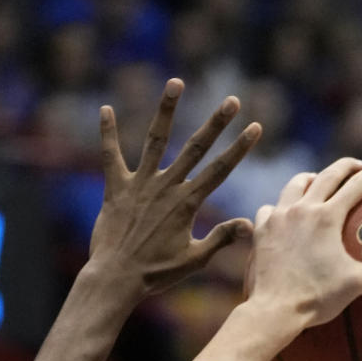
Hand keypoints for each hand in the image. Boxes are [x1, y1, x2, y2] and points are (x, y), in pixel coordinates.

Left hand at [88, 79, 260, 299]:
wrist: (117, 278)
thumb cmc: (156, 274)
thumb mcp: (194, 259)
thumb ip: (221, 238)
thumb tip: (250, 224)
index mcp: (187, 204)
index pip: (220, 170)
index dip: (239, 148)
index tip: (255, 127)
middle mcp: (166, 187)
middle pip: (195, 148)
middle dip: (216, 123)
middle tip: (232, 100)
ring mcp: (140, 184)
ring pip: (156, 140)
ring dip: (167, 109)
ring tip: (176, 82)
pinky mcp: (115, 187)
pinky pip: (110, 155)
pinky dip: (108, 133)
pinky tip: (106, 109)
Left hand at [247, 158, 361, 331]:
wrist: (274, 309)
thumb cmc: (317, 297)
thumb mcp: (358, 283)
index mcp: (327, 216)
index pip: (356, 185)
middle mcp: (302, 208)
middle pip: (326, 175)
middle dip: (345, 167)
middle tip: (356, 165)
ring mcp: (279, 217)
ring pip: (295, 185)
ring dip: (310, 179)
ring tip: (315, 181)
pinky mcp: (261, 231)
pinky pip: (269, 209)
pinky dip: (279, 207)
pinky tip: (281, 214)